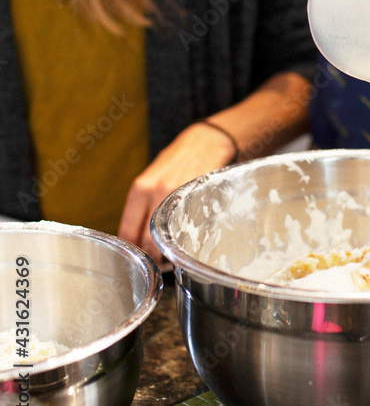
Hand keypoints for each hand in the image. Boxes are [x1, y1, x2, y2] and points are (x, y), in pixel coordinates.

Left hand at [117, 122, 236, 261]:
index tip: (132, 257)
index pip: (128, 230)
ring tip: (168, 257)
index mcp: (141, 189)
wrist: (205, 143)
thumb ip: (143, 202)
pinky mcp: (198, 202)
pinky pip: (187, 230)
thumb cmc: (178, 159)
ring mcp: (179, 198)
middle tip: (152, 262)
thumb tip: (135, 232)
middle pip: (147, 240)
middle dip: (149, 256)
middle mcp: (157, 194)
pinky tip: (183, 243)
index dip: (130, 248)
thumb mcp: (152, 177)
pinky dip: (183, 241)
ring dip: (166, 252)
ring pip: (167, 239)